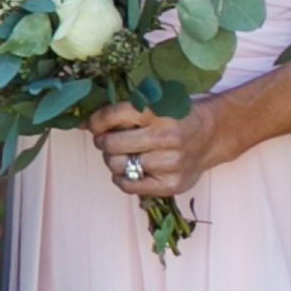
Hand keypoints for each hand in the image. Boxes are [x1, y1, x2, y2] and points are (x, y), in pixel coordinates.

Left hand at [85, 97, 223, 209]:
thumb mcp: (152, 104)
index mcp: (158, 112)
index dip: (96, 122)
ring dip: (112, 160)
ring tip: (125, 153)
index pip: (109, 116)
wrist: (212, 135)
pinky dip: (121, 177)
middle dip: (103, 142)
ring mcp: (170, 163)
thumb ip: (118, 111)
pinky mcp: (171, 185)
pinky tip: (131, 168)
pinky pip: (127, 186)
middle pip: (110, 144)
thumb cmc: (175, 116)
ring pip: (116, 166)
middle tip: (110, 140)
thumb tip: (79, 121)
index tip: (97, 125)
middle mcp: (165, 137)